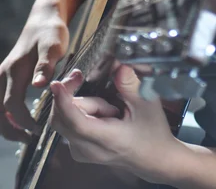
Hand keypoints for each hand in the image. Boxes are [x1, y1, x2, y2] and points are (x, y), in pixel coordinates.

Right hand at [0, 4, 68, 141]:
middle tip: (29, 140)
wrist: (44, 19)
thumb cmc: (51, 32)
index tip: (39, 129)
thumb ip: (46, 65)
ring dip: (6, 124)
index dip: (24, 121)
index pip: (12, 104)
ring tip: (24, 136)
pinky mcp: (6, 76)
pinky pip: (0, 100)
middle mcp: (3, 74)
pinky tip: (20, 121)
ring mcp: (2, 75)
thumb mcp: (53, 46)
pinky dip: (6, 114)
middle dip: (10, 129)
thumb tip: (39, 85)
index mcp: (15, 70)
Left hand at [49, 65, 182, 184]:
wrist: (153, 157)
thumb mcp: (147, 103)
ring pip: (64, 118)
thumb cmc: (152, 132)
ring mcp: (80, 151)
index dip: (63, 101)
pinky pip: (67, 123)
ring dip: (82, 104)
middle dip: (70, 93)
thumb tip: (117, 64)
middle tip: (81, 76)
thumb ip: (129, 83)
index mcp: (107, 139)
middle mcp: (88, 149)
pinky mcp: (78, 148)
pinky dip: (79, 110)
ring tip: (109, 106)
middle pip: (63, 117)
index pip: (76, 122)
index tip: (56, 84)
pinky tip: (101, 111)